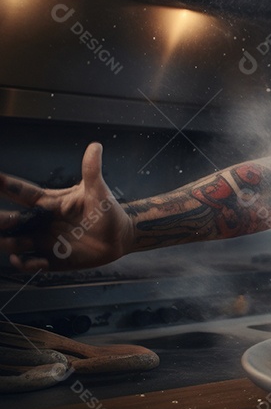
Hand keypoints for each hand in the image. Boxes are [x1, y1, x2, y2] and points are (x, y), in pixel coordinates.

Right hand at [0, 143, 132, 270]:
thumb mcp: (99, 191)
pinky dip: (23, 263)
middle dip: (2, 220)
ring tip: (10, 242)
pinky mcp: (52, 258)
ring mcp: (44, 241)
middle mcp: (41, 222)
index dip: (5, 185)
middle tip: (3, 220)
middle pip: (12, 220)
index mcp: (49, 203)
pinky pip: (30, 263)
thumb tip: (95, 146)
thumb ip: (92, 171)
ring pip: (15, 242)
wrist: (120, 236)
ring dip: (8, 243)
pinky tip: (21, 260)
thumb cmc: (107, 211)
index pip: (22, 193)